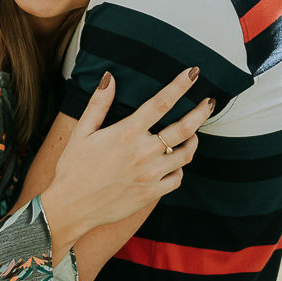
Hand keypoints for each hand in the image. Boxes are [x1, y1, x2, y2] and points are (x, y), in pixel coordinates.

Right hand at [41, 68, 213, 255]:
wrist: (71, 207)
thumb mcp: (82, 131)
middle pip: (184, 128)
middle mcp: (143, 152)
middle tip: (209, 103)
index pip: (161, 102)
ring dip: (193, 141)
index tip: (194, 73)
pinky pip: (178, 178)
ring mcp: (150, 174)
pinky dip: (180, 167)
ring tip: (194, 133)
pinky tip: (176, 161)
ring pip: (186, 154)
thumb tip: (111, 76)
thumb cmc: (73, 167)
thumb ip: (98, 103)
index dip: (180, 85)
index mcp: (127, 133)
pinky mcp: (152, 193)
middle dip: (200, 112)